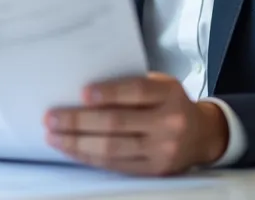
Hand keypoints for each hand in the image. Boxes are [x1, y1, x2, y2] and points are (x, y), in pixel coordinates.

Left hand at [44, 73, 228, 175]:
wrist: (202, 135)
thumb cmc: (171, 104)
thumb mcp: (160, 85)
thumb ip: (131, 85)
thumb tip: (83, 91)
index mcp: (169, 93)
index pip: (136, 91)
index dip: (109, 92)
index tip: (82, 93)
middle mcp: (169, 122)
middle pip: (117, 122)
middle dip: (78, 121)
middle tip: (52, 117)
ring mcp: (162, 149)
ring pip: (112, 148)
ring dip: (77, 142)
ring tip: (54, 136)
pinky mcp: (154, 170)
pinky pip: (115, 164)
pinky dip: (89, 157)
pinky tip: (72, 149)